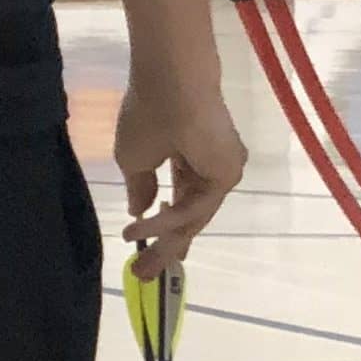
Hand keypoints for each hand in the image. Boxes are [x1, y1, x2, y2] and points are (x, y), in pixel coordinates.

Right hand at [118, 74, 246, 272]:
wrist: (169, 84)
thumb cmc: (148, 113)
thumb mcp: (134, 159)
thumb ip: (141, 187)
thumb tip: (139, 209)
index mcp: (191, 160)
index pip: (181, 201)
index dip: (164, 228)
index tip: (147, 253)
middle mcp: (211, 168)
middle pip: (190, 217)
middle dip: (166, 248)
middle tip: (144, 275)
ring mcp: (222, 172)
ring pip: (193, 217)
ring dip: (164, 241)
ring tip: (140, 265)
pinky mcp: (226, 175)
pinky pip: (196, 206)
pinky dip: (168, 220)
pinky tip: (141, 228)